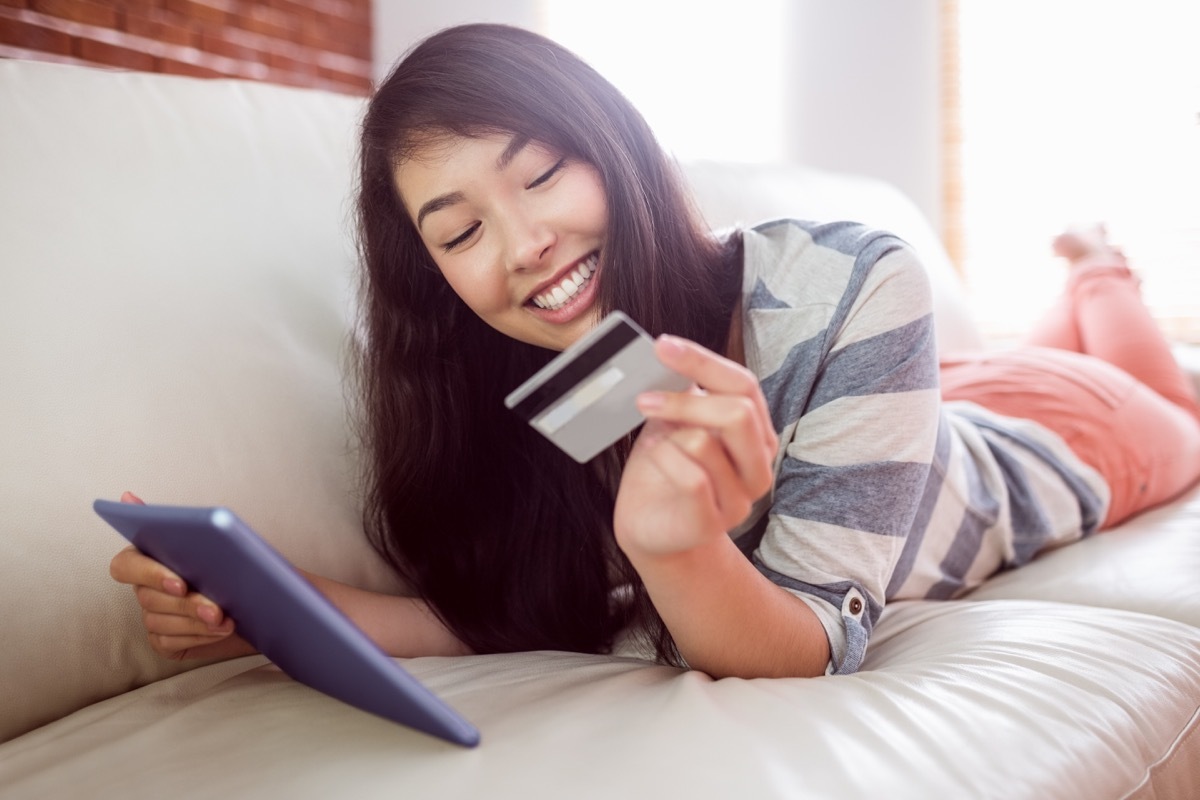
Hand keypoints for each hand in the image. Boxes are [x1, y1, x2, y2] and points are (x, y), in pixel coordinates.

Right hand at [108, 491, 254, 660]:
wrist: (259, 601)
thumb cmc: (237, 566)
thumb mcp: (227, 543)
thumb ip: (195, 528)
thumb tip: (141, 501)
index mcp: (150, 555)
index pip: (125, 565)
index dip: (149, 574)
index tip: (180, 584)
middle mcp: (144, 586)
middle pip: (148, 597)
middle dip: (186, 604)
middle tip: (215, 609)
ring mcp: (151, 615)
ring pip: (160, 622)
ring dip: (196, 623)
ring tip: (226, 621)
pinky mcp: (163, 640)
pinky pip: (171, 642)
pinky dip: (198, 636)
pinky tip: (220, 630)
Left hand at [613, 335, 777, 556]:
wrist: (650, 525)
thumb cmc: (666, 468)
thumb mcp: (676, 421)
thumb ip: (684, 392)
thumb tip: (667, 351)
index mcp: (756, 433)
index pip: (744, 385)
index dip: (703, 361)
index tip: (662, 346)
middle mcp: (758, 466)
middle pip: (738, 413)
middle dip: (685, 401)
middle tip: (644, 399)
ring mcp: (739, 499)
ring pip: (706, 443)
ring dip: (668, 437)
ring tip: (654, 446)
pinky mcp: (711, 524)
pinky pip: (690, 478)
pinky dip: (663, 460)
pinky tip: (653, 459)